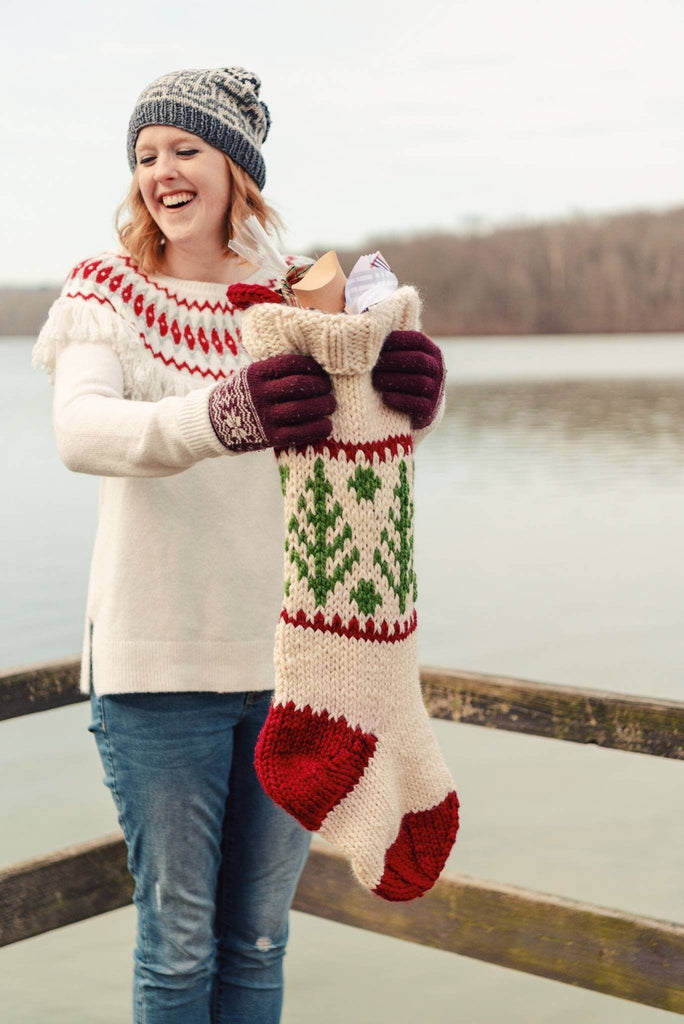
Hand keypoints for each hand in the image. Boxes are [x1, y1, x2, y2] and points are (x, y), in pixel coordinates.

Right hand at [209, 354, 335, 451]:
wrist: (214, 422)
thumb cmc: (242, 395)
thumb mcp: (251, 375)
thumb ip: (275, 371)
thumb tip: (313, 366)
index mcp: (256, 373)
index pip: (291, 364)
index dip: (312, 367)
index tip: (321, 371)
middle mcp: (260, 394)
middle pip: (299, 386)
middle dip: (321, 386)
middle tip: (328, 389)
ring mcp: (264, 417)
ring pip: (301, 409)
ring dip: (322, 406)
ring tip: (330, 405)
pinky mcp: (269, 437)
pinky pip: (298, 433)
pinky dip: (316, 429)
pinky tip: (326, 425)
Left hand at [372, 330, 444, 429]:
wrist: (414, 408)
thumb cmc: (400, 375)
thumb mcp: (400, 358)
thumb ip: (390, 344)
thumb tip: (366, 322)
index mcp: (431, 351)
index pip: (418, 340)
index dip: (398, 339)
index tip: (378, 343)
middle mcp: (437, 369)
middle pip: (419, 361)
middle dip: (394, 361)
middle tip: (373, 365)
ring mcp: (436, 390)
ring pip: (419, 382)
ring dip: (394, 380)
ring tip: (376, 381)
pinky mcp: (430, 409)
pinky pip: (417, 404)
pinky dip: (400, 400)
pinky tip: (385, 397)